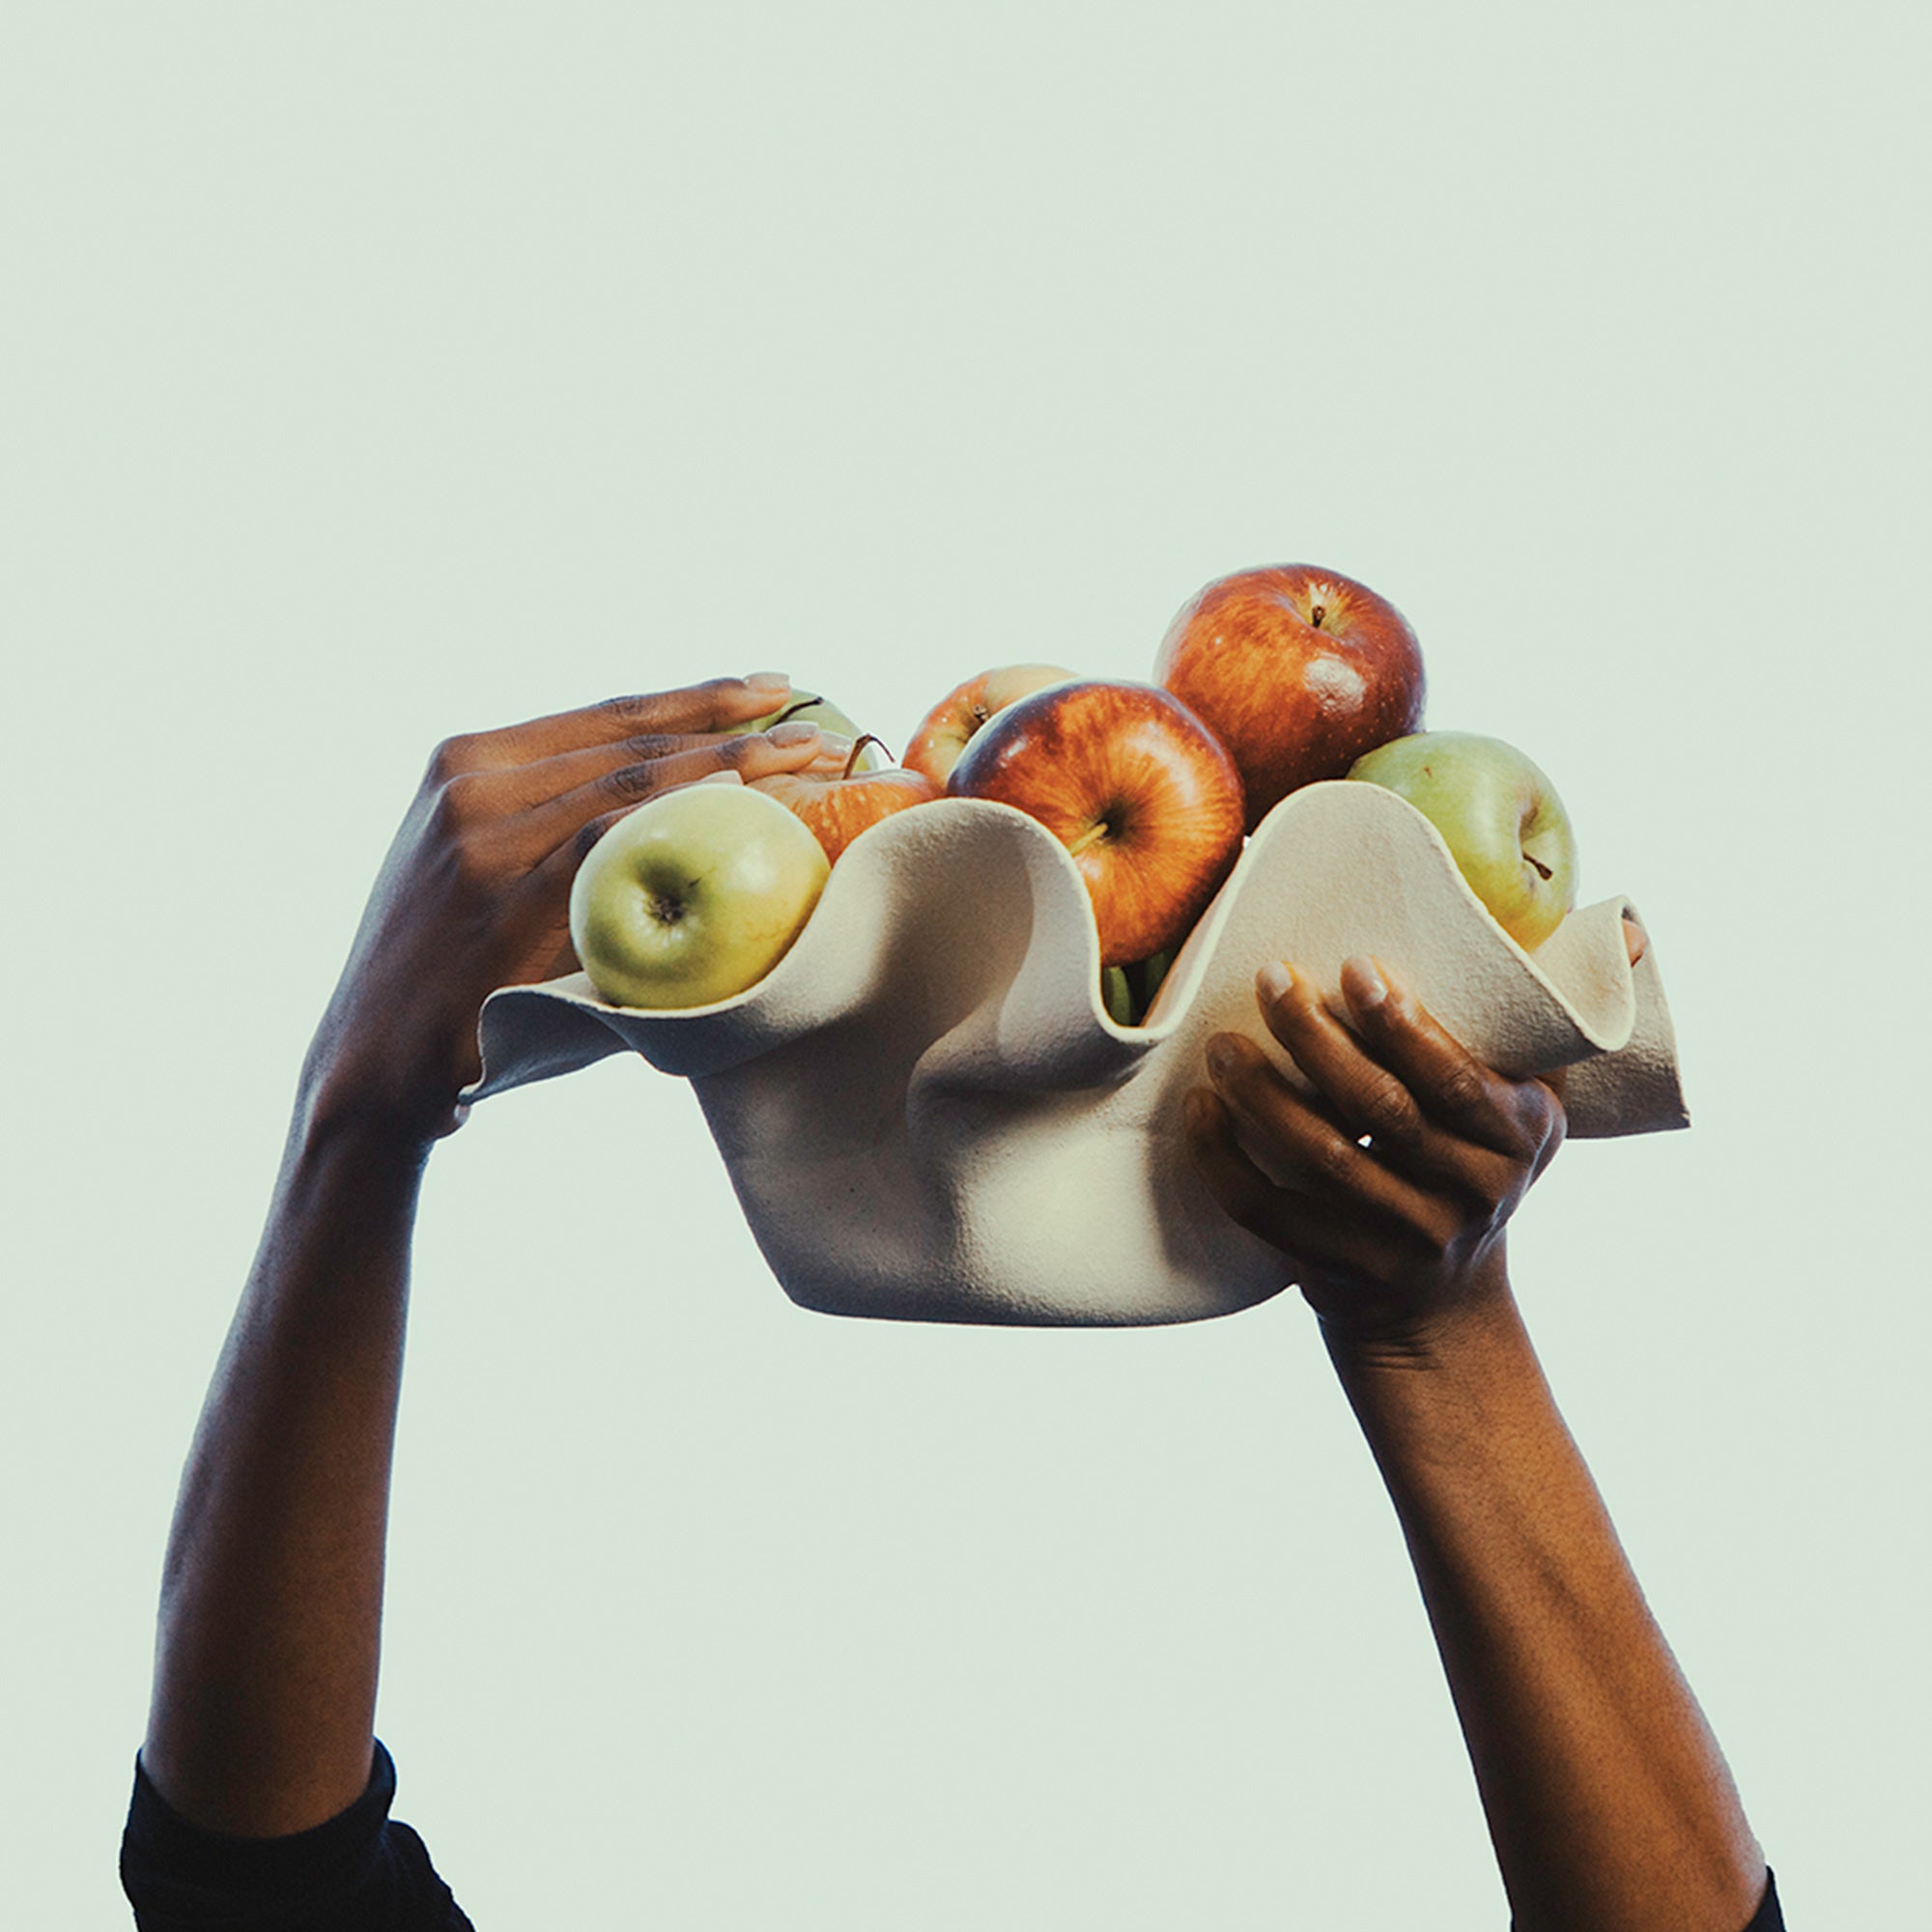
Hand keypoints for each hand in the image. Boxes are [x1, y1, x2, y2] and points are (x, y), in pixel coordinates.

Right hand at [299, 677, 836, 1146]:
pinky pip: (618, 843)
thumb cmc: (449, 974)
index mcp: (465, 761)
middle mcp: (472, 784)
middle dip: (731, 720)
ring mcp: (487, 838)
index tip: (766, 687)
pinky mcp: (509, 900)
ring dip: (733, 764)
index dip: (693, 696)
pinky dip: (687, 818)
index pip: (605, 715)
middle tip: (810, 716)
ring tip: (808, 757)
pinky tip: (746, 807)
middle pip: (631, 738)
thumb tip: (676, 806)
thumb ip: (550, 825)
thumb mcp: (475, 865)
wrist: (373, 1059)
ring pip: (634, 781)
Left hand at [1185, 953, 1567, 1351]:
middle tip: (1271, 978)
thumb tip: (1626, 929)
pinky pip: (1269, 1212)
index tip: (1354, 966)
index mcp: (1520, 1137)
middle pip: (1382, 1110)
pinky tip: (1201, 1110)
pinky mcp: (1342, 1269)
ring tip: (1224, 1044)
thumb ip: (1548, 1022)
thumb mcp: (1529, 1107)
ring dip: (1263, 1095)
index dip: (1403, 1025)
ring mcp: (1406, 1239)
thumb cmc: (1472, 1164)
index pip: (1457, 1078)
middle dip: (1318, 1038)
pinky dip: (1226, 1160)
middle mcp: (1472, 1193)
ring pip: (1323, 1158)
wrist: (1442, 1305)